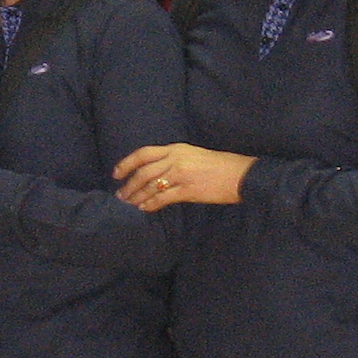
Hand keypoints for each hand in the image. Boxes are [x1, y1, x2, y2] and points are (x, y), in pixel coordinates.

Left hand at [113, 143, 253, 210]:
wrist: (240, 175)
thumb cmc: (220, 166)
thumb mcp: (194, 155)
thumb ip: (174, 160)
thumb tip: (156, 172)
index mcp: (176, 148)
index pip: (144, 153)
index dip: (126, 163)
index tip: (116, 173)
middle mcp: (175, 159)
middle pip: (143, 172)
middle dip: (129, 185)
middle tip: (121, 195)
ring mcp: (181, 174)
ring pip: (150, 186)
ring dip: (137, 197)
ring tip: (129, 204)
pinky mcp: (187, 190)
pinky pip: (162, 198)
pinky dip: (151, 204)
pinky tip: (145, 209)